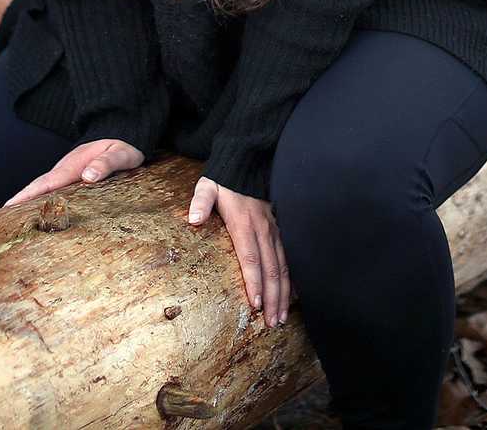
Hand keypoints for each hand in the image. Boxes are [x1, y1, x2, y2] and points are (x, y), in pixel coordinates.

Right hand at [2, 138, 144, 207]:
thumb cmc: (123, 147)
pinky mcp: (70, 179)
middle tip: (0, 220)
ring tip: (9, 221)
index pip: (46, 183)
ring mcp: (66, 174)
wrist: (123, 134)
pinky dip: (39, 201)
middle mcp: (65, 170)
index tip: (9, 207)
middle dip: (18, 201)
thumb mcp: (120, 154)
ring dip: (26, 202)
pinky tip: (34, 214)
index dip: (27, 196)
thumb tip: (88, 176)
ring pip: (42, 189)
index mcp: (73, 165)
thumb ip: (106, 163)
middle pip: (37, 187)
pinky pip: (51, 191)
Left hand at [186, 175, 293, 326]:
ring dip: (284, 294)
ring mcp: (274, 231)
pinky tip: (293, 297)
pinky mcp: (279, 230)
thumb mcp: (208, 187)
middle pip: (271, 269)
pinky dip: (292, 279)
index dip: (254, 282)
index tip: (256, 304)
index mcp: (244, 224)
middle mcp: (263, 230)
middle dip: (273, 298)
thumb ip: (201, 202)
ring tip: (281, 317)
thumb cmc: (225, 180)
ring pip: (283, 267)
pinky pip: (288, 257)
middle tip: (272, 322)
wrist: (248, 164)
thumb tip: (193, 218)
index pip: (250, 258)